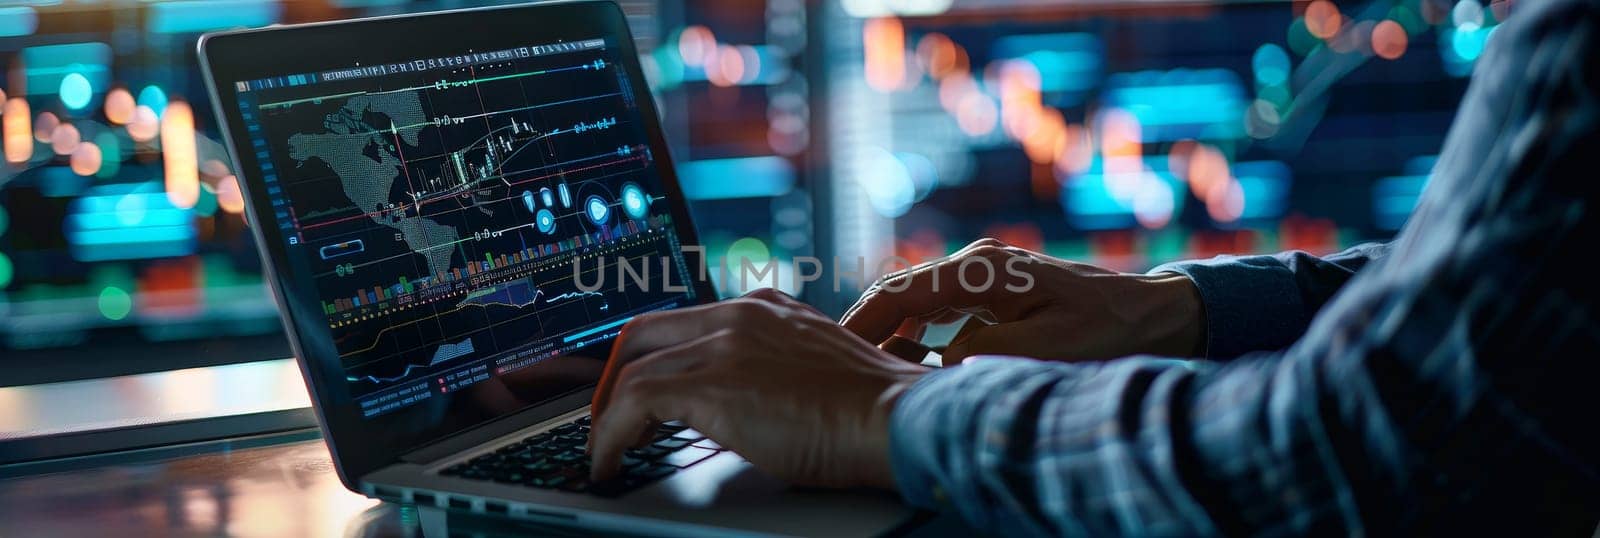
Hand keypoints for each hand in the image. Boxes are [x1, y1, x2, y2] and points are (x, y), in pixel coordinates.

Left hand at [587, 289, 927, 488]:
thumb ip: (776, 370)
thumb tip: (742, 409)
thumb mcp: (816, 371)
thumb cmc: (876, 412)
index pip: (685, 321)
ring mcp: (725, 344)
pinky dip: (611, 436)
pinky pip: (633, 402)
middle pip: (643, 332)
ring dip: (609, 416)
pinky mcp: (714, 384)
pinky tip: (612, 463)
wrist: (900, 419)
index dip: (649, 358)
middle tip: (610, 420)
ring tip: (610, 451)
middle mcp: (740, 314)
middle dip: (614, 379)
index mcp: (766, 308)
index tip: (637, 395)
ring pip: (632, 369)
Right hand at [842, 238, 1205, 363]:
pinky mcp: (990, 292)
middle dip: (864, 325)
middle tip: (831, 361)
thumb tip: (936, 362)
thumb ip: (984, 353)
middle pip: (900, 291)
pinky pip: (937, 311)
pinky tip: (906, 361)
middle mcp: (975, 264)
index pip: (901, 291)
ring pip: (915, 302)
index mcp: (982, 269)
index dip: (862, 320)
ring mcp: (981, 275)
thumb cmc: (1105, 329)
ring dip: (889, 333)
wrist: (1150, 314)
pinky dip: (915, 334)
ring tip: (861, 366)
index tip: (834, 349)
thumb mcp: (1047, 348)